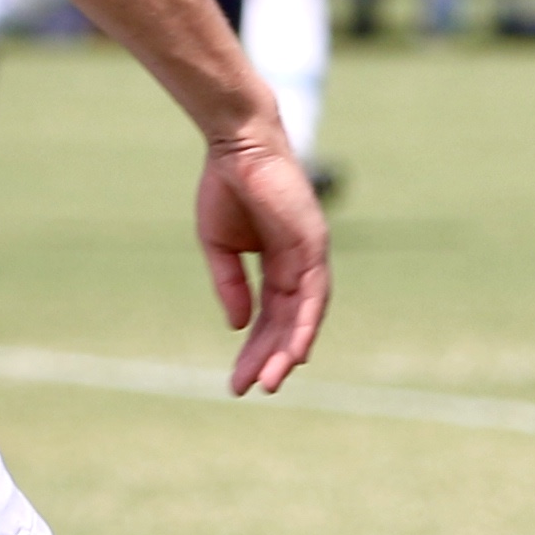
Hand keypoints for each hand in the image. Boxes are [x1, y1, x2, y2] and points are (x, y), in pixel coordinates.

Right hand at [199, 129, 332, 398]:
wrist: (236, 146)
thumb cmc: (227, 187)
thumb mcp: (220, 247)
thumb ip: (230, 285)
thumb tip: (237, 327)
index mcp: (276, 264)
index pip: (268, 317)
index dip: (253, 349)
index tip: (237, 380)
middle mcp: (298, 264)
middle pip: (287, 323)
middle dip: (269, 357)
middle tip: (251, 388)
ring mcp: (310, 255)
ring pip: (304, 315)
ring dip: (289, 350)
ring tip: (272, 381)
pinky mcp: (313, 244)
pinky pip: (313, 294)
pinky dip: (306, 324)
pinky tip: (296, 351)